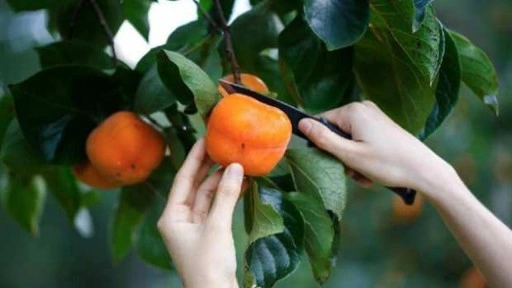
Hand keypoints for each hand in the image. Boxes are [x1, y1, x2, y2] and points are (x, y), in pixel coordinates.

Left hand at [158, 138, 244, 287]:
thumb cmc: (208, 267)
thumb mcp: (217, 227)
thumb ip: (226, 196)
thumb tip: (235, 167)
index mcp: (171, 217)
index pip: (182, 179)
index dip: (194, 158)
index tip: (204, 139)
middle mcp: (180, 220)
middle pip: (195, 186)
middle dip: (209, 168)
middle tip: (222, 147)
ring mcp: (194, 227)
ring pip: (208, 197)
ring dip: (223, 182)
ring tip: (238, 164)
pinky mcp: (209, 234)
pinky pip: (217, 208)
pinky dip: (228, 196)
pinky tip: (241, 184)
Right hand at [299, 101, 451, 192]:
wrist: (424, 171)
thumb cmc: (388, 163)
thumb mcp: (350, 155)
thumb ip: (323, 139)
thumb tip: (300, 123)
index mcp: (353, 111)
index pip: (320, 123)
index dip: (322, 144)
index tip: (336, 161)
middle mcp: (363, 108)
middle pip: (335, 133)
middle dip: (341, 155)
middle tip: (355, 171)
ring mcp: (373, 117)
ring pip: (348, 140)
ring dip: (352, 160)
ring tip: (366, 174)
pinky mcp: (381, 126)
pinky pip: (361, 141)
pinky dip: (363, 157)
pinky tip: (373, 170)